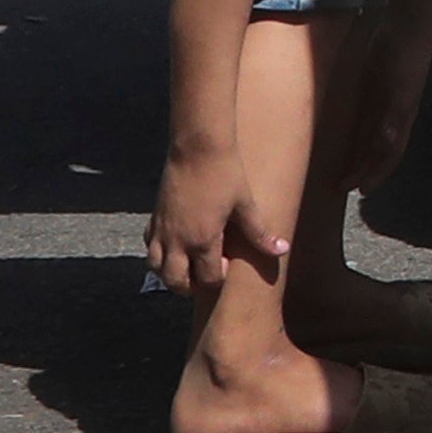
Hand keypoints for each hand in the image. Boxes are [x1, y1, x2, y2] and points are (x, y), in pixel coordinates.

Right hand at [146, 148, 283, 296]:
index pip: (206, 278)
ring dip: (169, 272)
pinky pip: (148, 245)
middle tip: (203, 275)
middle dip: (189, 286)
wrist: (198, 146)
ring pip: (155, 267)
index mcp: (203, 240)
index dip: (217, 279)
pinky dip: (158, 252)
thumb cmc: (225, 174)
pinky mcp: (154, 216)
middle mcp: (178, 239)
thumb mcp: (245, 205)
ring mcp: (163, 229)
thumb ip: (260, 233)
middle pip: (175, 281)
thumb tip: (282, 249)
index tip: (226, 266)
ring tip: (186, 264)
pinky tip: (173, 244)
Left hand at [339, 28, 431, 189]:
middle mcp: (389, 116)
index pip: (387, 157)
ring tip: (336, 166)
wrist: (407, 28)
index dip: (376, 175)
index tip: (360, 191)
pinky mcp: (369, 88)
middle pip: (374, 150)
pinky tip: (334, 131)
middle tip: (339, 185)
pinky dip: (349, 128)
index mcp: (399, 122)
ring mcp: (380, 103)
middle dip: (361, 169)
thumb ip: (392, 119)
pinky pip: (358, 115)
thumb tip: (386, 145)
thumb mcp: (398, 92)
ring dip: (354, 152)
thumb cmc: (406, 62)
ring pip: (366, 135)